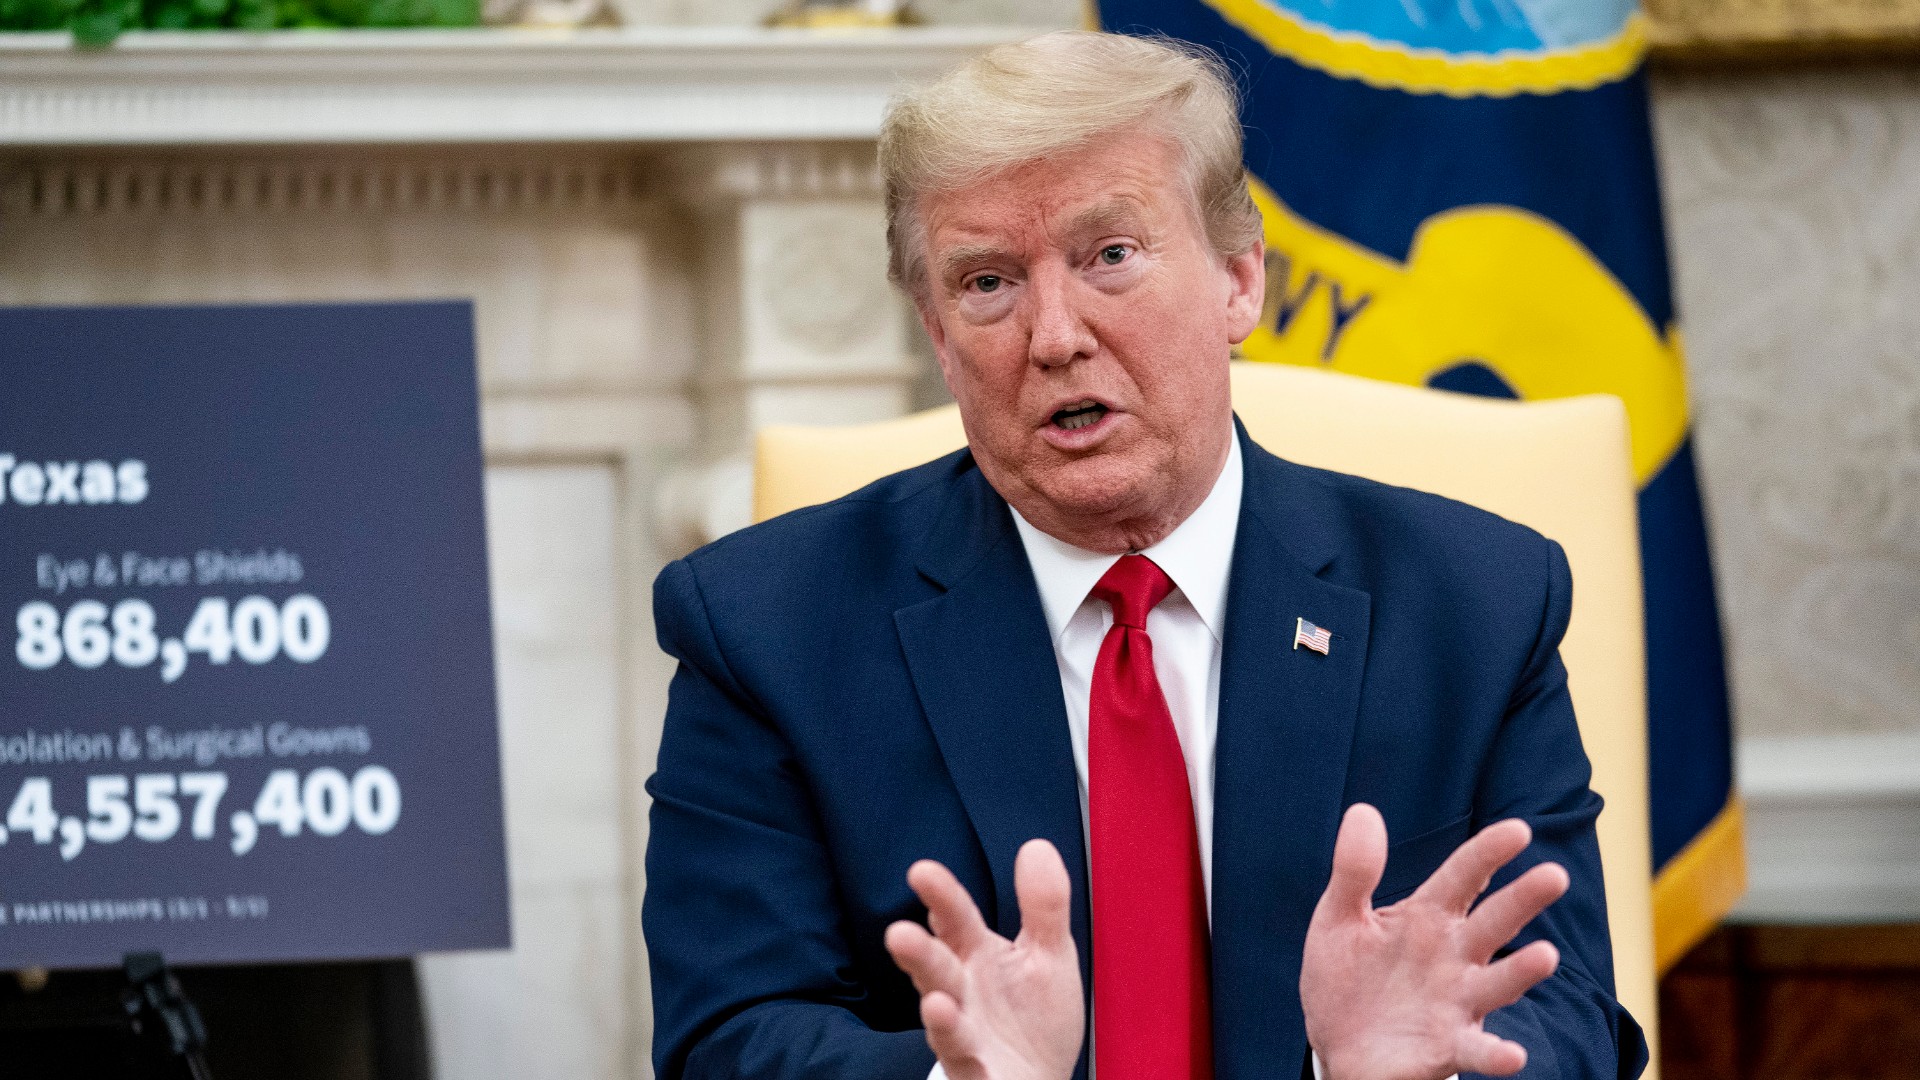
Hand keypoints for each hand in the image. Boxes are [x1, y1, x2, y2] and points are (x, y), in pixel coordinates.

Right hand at [884, 839, 1083, 1079]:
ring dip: (937, 1014)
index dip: (940, 896)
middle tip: (899, 935)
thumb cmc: (1034, 1015)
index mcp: (976, 954)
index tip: (922, 872)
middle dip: (918, 953)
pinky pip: (968, 1068)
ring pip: (945, 1022)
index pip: (954, 918)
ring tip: (937, 1004)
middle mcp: (961, 992)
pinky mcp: (975, 1073)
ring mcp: (963, 1035)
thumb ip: (1043, 904)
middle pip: (936, 968)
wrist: (1038, 1077)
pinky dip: (968, 1064)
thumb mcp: (1049, 952)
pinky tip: (972, 1058)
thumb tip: (1037, 847)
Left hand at [1301, 804, 1568, 1079]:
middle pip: (1494, 921)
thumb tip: (1363, 810)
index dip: (1488, 852)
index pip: (1463, 876)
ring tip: (1546, 955)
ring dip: (1522, 970)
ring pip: (1497, 982)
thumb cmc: (1347, 977)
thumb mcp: (1339, 918)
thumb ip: (1355, 870)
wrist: (1337, 1045)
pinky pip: (1477, 1050)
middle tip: (1555, 875)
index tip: (1518, 830)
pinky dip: (1495, 1054)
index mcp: (1427, 917)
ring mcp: (1456, 1001)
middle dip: (1523, 899)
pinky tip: (1512, 1055)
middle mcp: (1453, 955)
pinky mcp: (1448, 1047)